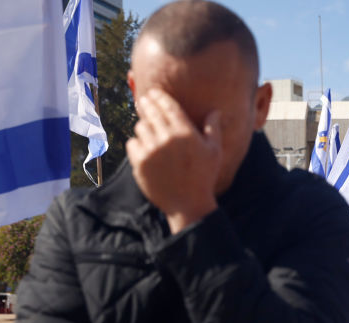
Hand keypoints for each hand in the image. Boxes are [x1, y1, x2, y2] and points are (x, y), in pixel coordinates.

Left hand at [126, 88, 221, 233]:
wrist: (188, 204)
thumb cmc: (203, 177)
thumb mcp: (214, 152)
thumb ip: (213, 128)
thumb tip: (215, 111)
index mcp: (186, 133)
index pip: (168, 106)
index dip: (159, 96)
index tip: (153, 92)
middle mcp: (167, 139)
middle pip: (151, 113)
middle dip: (146, 104)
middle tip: (143, 101)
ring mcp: (152, 151)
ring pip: (140, 127)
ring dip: (143, 126)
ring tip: (146, 127)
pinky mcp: (140, 163)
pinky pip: (132, 143)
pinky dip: (136, 143)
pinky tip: (143, 147)